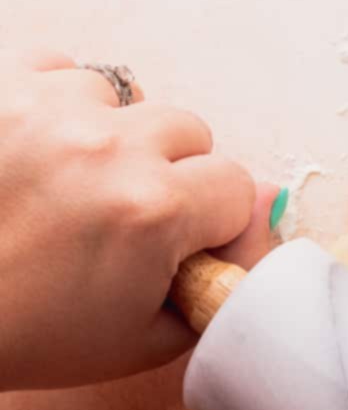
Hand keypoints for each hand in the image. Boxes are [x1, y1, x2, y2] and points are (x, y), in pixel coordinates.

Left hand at [0, 47, 278, 389]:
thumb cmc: (29, 335)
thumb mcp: (143, 340)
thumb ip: (216, 284)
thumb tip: (260, 216)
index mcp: (153, 210)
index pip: (236, 185)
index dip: (217, 223)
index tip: (189, 247)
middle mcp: (107, 146)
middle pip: (188, 130)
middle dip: (172, 174)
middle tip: (130, 218)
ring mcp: (47, 107)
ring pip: (123, 97)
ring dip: (111, 136)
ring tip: (73, 185)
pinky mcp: (0, 86)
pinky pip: (59, 68)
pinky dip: (57, 105)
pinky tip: (39, 152)